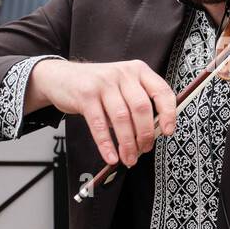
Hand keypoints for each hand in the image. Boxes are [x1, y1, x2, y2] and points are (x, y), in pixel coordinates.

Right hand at [26, 58, 175, 167]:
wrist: (60, 77)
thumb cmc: (98, 87)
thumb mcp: (122, 86)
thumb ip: (138, 103)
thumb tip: (153, 133)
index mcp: (138, 70)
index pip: (161, 91)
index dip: (168, 113)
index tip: (168, 132)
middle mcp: (123, 73)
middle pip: (141, 108)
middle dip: (145, 134)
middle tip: (144, 150)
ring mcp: (103, 82)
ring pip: (121, 118)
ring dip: (127, 143)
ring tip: (128, 158)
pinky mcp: (85, 95)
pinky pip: (99, 125)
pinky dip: (106, 144)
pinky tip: (111, 157)